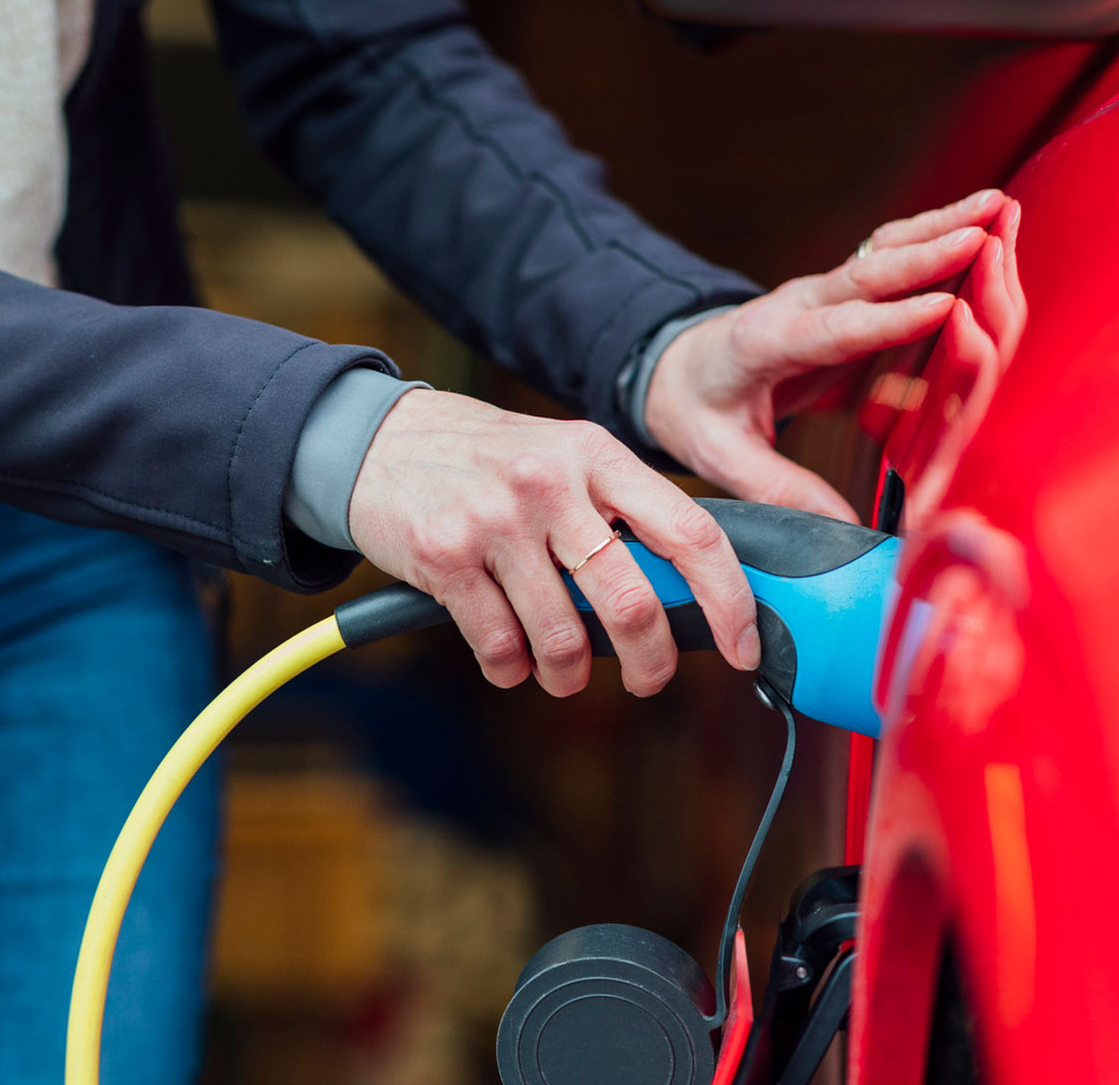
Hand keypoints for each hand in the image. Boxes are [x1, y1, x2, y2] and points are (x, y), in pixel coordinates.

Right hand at [348, 389, 757, 696]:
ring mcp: (495, 520)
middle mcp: (551, 482)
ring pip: (563, 639)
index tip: (742, 646)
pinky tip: (508, 655)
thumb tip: (690, 590)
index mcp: (597, 455)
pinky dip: (512, 669)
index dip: (728, 600)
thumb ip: (619, 509)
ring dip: (570, 675)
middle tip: (648, 678)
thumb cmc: (485, 461)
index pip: (690, 532)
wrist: (376, 440)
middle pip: (632, 603)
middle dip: (651, 663)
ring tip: (561, 670)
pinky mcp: (444, 556)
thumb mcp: (563, 457)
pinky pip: (500, 647)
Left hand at [645, 189, 1009, 521]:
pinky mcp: (846, 294)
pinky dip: (938, 234)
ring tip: (999, 205)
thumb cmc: (695, 409)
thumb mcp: (718, 455)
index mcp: (764, 342)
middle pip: (867, 275)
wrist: (676, 366)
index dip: (886, 321)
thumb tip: (846, 529)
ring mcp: (825, 293)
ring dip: (942, 227)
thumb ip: (778, 488)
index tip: (940, 309)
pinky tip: (985, 218)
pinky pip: (894, 258)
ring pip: (886, 252)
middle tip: (983, 235)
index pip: (832, 331)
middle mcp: (799, 305)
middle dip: (926, 254)